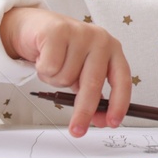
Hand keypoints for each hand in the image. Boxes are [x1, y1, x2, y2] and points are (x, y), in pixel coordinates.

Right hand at [0, 5, 130, 136]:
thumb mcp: (82, 72)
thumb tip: (99, 120)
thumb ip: (92, 92)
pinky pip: (50, 68)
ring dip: (55, 80)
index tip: (112, 122)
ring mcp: (81, 33)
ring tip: (53, 66)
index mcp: (112, 50)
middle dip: (84, 111)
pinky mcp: (58, 31)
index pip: (122, 80)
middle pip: (93, 83)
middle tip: (77, 130)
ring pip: (66, 78)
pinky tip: (43, 57)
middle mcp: (100, 40)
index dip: (118, 103)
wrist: (36, 26)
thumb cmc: (63, 52)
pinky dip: (43, 69)